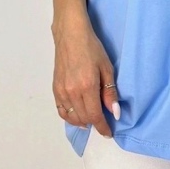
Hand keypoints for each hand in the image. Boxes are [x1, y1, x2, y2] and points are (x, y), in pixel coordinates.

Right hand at [51, 13, 120, 137]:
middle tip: (103, 122)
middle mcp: (72, 92)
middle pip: (83, 119)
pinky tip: (77, 115)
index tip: (108, 133)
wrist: (71, 35)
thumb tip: (115, 113)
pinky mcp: (55, 88)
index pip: (95, 116)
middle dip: (94, 124)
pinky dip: (69, 117)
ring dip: (82, 122)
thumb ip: (110, 92)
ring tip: (91, 119)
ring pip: (72, 117)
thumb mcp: (107, 68)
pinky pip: (61, 110)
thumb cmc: (92, 48)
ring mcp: (61, 91)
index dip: (102, 127)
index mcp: (87, 86)